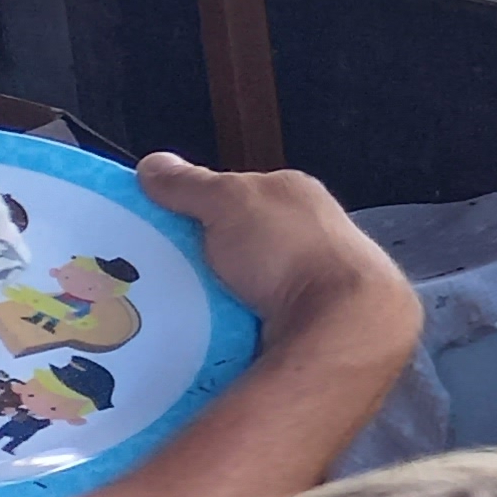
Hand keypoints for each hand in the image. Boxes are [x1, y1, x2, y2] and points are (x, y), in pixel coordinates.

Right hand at [136, 155, 417, 379]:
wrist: (342, 327)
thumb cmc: (292, 253)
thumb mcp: (231, 201)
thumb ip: (192, 183)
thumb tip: (154, 164)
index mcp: (295, 197)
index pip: (233, 194)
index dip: (194, 208)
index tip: (158, 228)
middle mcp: (306, 237)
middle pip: (232, 244)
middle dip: (197, 257)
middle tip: (155, 273)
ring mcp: (308, 284)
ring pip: (235, 286)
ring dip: (205, 295)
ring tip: (169, 306)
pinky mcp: (300, 326)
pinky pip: (243, 320)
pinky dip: (221, 324)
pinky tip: (198, 331)